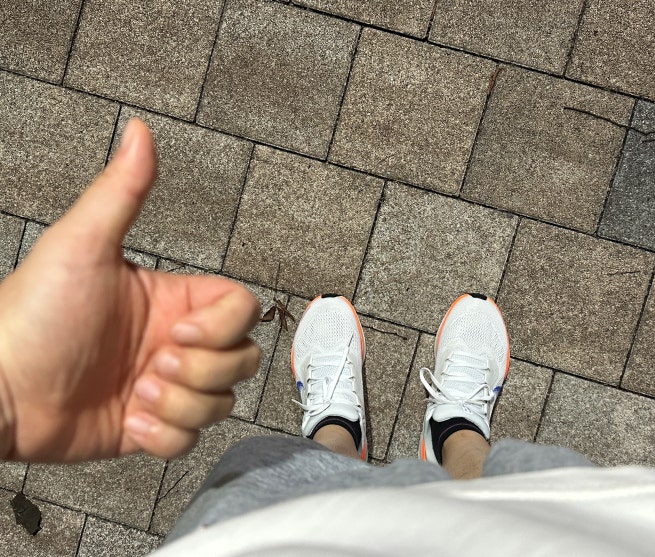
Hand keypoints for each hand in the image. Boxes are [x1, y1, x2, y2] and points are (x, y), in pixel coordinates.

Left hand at [0, 119, 260, 462]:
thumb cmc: (30, 318)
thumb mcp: (80, 247)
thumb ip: (121, 192)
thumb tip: (138, 133)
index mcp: (171, 300)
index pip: (241, 308)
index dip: (222, 325)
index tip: (175, 330)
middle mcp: (174, 342)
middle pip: (242, 357)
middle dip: (202, 369)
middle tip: (150, 364)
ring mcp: (164, 386)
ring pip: (221, 400)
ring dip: (179, 404)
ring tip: (133, 392)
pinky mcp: (150, 426)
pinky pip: (191, 438)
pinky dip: (164, 434)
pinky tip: (129, 418)